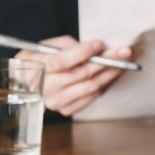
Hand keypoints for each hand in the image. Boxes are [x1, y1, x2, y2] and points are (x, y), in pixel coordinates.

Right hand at [16, 35, 134, 115]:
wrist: (30, 79)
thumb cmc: (44, 58)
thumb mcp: (52, 45)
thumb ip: (72, 46)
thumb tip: (98, 48)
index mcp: (38, 68)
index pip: (61, 62)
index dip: (82, 53)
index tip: (100, 44)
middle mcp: (45, 88)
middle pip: (81, 75)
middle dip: (106, 61)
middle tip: (124, 52)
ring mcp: (56, 101)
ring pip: (90, 87)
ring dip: (111, 73)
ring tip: (125, 62)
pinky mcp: (66, 110)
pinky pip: (92, 97)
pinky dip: (106, 84)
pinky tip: (114, 74)